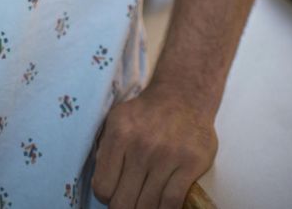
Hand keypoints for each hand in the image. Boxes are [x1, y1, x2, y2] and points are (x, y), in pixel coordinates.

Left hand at [90, 82, 216, 208]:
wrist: (184, 94)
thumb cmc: (147, 113)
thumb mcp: (118, 120)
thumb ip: (106, 151)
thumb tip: (102, 187)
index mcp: (119, 133)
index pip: (102, 187)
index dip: (106, 197)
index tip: (113, 193)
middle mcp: (141, 145)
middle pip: (123, 203)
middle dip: (124, 207)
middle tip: (130, 200)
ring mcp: (167, 156)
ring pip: (147, 207)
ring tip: (145, 202)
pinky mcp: (190, 163)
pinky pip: (171, 203)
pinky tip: (161, 204)